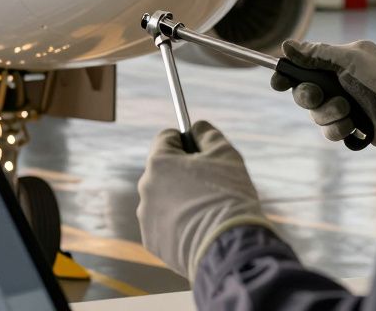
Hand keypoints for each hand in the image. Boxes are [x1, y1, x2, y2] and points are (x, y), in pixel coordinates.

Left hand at [136, 122, 271, 277]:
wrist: (229, 247)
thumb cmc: (228, 196)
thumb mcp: (225, 154)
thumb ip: (207, 134)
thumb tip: (196, 127)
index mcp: (159, 162)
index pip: (166, 138)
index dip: (185, 141)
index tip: (200, 152)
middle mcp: (146, 187)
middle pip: (164, 171)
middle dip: (184, 174)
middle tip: (210, 186)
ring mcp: (146, 216)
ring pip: (163, 199)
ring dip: (180, 200)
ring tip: (207, 212)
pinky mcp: (152, 241)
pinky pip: (164, 225)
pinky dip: (178, 225)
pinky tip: (199, 230)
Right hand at [274, 40, 375, 153]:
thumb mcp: (354, 58)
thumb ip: (319, 53)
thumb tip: (287, 45)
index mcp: (338, 65)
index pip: (303, 68)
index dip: (287, 75)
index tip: (278, 82)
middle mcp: (340, 85)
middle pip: (304, 94)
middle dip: (307, 96)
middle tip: (317, 96)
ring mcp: (346, 107)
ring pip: (316, 115)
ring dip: (327, 114)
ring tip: (347, 111)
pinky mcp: (353, 128)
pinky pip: (331, 132)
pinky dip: (338, 129)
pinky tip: (353, 126)